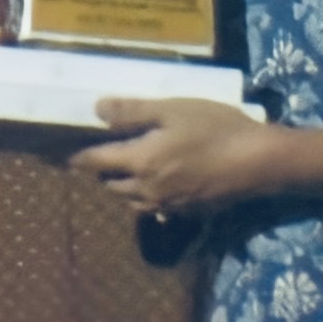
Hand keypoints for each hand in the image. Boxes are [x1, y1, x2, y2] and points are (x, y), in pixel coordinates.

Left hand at [69, 98, 279, 215]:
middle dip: (102, 171)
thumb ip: (133, 111)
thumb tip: (96, 109)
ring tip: (129, 166)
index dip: (78, 157)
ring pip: (132, 199)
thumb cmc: (215, 128)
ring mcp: (167, 206)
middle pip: (111, 184)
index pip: (96, 162)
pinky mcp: (186, 212)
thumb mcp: (174, 109)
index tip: (65, 153)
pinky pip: (155, 207)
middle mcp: (147, 190)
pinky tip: (161, 182)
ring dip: (124, 185)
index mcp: (140, 162)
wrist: (258, 163)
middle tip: (101, 153)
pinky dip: (149, 196)